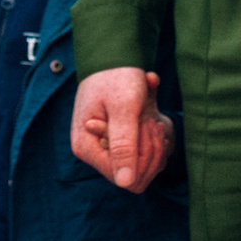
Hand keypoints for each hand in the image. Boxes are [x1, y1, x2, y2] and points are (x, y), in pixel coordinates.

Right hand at [71, 66, 172, 192]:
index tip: (148, 126)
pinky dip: (153, 140)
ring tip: (151, 118)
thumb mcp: (123, 108)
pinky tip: (151, 119)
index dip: (142, 158)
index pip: (123, 178)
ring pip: (141, 169)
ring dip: (154, 145)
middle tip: (152, 121)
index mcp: (87, 147)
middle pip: (134, 177)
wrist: (115, 57)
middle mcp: (94, 153)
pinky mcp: (119, 144)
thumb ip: (123, 144)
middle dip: (150, 151)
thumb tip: (125, 183)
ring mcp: (106, 149)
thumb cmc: (116, 77)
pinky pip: (143, 157)